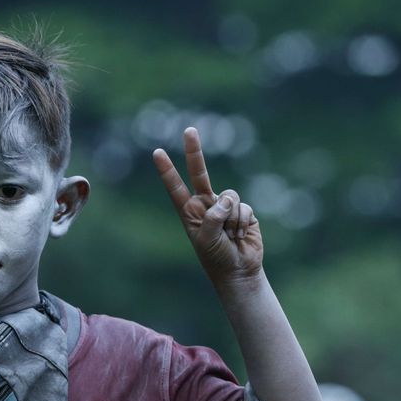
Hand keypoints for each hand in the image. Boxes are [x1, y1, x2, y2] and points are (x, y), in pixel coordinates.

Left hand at [153, 127, 261, 284]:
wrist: (239, 270)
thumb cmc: (216, 257)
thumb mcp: (206, 239)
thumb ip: (213, 217)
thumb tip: (226, 199)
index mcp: (189, 211)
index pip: (175, 187)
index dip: (167, 170)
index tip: (157, 152)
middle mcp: (206, 204)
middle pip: (199, 173)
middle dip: (195, 151)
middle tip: (189, 130)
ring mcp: (225, 206)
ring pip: (229, 197)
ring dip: (231, 219)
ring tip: (229, 236)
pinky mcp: (243, 211)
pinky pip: (243, 208)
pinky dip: (242, 222)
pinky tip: (241, 235)